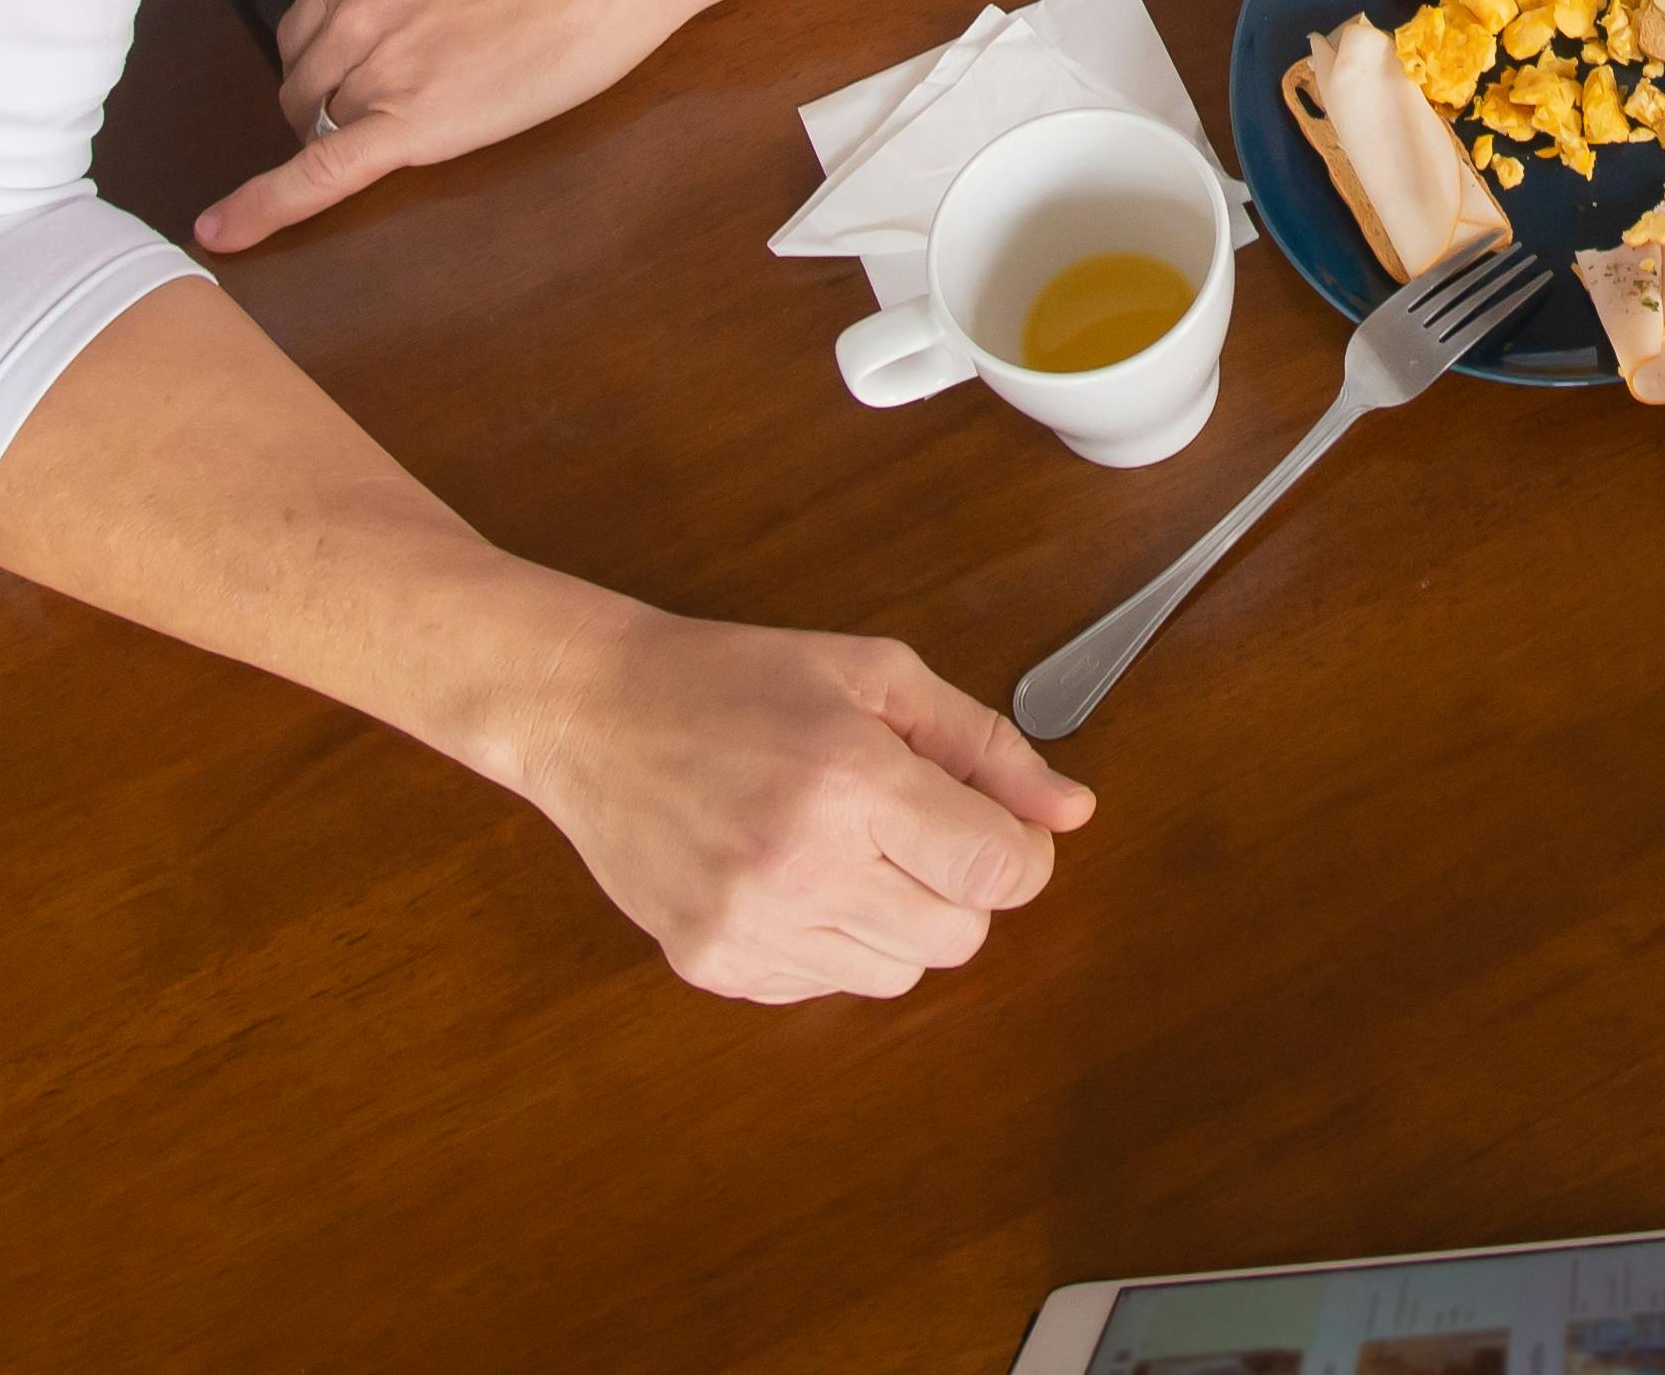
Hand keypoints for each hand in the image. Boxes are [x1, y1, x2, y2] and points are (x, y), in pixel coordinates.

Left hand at [194, 0, 721, 251]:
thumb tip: (413, 23)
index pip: (306, 31)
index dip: (321, 71)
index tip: (319, 96)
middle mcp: (353, 3)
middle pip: (305, 82)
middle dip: (331, 107)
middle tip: (396, 114)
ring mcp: (379, 61)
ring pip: (321, 124)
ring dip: (345, 137)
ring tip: (428, 128)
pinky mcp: (414, 118)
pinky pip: (322, 171)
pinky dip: (266, 206)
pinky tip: (222, 233)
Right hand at [497, 593, 1097, 1002]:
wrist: (593, 716)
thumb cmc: (737, 681)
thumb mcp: (875, 675)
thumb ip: (982, 745)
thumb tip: (1071, 811)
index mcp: (850, 781)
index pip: (996, 872)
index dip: (1020, 854)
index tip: (998, 827)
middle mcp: (800, 868)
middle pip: (959, 938)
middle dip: (961, 887)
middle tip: (915, 829)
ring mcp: (750, 928)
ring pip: (898, 976)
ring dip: (898, 920)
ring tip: (846, 849)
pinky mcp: (713, 966)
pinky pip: (824, 989)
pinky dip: (832, 945)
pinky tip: (793, 878)